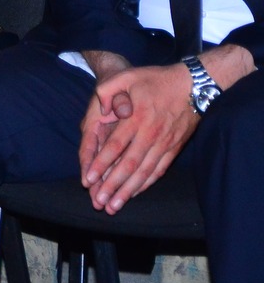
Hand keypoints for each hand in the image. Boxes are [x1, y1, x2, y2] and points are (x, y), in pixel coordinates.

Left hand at [78, 63, 197, 213]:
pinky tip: (135, 193)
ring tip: (114, 205)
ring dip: (129, 190)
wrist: (193, 85)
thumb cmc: (155, 79)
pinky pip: (159, 170)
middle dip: (112, 185)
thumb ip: (107, 90)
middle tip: (99, 202)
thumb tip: (100, 109)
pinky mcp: (174, 148)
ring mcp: (164, 143)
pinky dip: (146, 184)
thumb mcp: (126, 76)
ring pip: (145, 172)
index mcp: (136, 118)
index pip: (115, 147)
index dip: (100, 165)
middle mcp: (150, 134)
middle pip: (129, 165)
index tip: (88, 180)